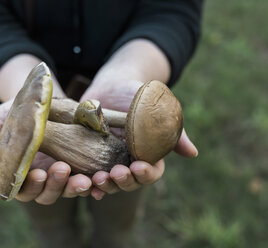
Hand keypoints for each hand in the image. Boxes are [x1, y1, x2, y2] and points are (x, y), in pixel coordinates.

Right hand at [0, 100, 93, 204]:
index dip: (31, 186)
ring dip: (76, 188)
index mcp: (21, 172)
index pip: (24, 190)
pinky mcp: (82, 166)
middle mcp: (43, 177)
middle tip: (62, 170)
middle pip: (48, 194)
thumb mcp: (0, 119)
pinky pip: (90, 181)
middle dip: (56, 186)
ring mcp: (63, 173)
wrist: (44, 98)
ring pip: (70, 190)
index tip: (38, 173)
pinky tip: (101, 180)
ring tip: (86, 178)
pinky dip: (96, 185)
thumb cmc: (19, 111)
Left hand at [80, 80, 197, 199]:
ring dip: (105, 185)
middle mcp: (129, 162)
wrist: (111, 86)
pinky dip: (86, 183)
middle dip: (124, 181)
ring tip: (98, 179)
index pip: (151, 172)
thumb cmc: (138, 95)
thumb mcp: (156, 107)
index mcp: (148, 155)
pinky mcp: (90, 157)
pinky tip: (83, 182)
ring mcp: (108, 161)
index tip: (138, 166)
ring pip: (109, 183)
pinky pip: (88, 175)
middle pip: (130, 182)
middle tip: (117, 173)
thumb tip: (193, 153)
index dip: (146, 173)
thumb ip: (173, 130)